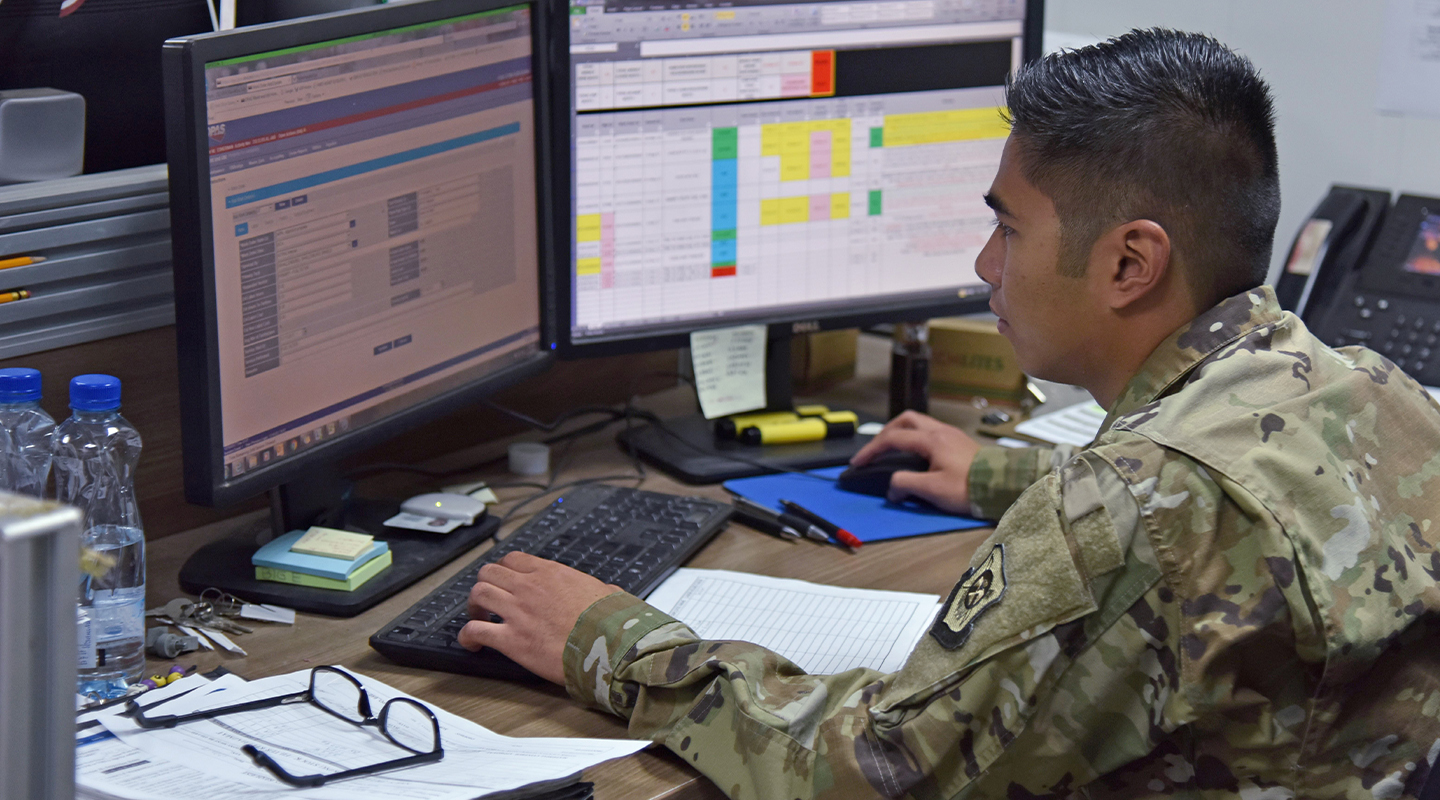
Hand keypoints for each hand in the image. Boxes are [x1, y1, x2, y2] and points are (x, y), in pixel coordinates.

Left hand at [458, 552, 620, 684]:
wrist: (607, 645)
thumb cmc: (610, 621)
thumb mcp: (608, 592)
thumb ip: (601, 589)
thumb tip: (610, 592)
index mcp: (550, 573)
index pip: (513, 560)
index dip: (504, 570)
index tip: (504, 580)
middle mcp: (529, 587)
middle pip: (489, 573)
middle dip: (484, 584)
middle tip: (488, 599)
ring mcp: (517, 612)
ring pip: (478, 594)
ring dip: (473, 606)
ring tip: (477, 617)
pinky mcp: (511, 639)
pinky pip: (476, 630)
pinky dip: (467, 635)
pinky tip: (471, 642)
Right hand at [850, 410, 981, 512]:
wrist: (1003, 485)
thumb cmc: (968, 488)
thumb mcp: (933, 490)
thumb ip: (906, 485)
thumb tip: (892, 488)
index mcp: (930, 439)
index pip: (893, 439)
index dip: (872, 450)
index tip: (858, 462)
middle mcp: (940, 430)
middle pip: (906, 419)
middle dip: (886, 432)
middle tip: (876, 448)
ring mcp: (952, 434)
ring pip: (920, 422)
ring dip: (902, 432)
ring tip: (894, 449)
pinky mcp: (960, 441)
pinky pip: (931, 430)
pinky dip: (916, 437)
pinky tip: (917, 454)